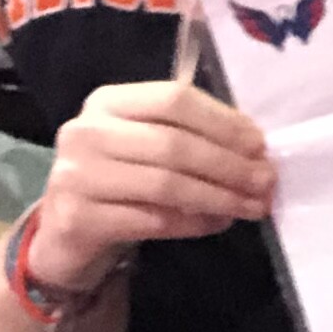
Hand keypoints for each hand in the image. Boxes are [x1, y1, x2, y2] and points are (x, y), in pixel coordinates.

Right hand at [36, 81, 273, 288]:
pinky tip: (218, 223)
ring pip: (166, 184)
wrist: (66, 232)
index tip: (260, 145)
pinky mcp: (77, 219)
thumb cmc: (120, 179)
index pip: (175, 99)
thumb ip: (190, 137)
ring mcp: (76, 175)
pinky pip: (152, 220)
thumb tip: (255, 148)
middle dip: (229, 165)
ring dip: (219, 196)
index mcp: (108, 101)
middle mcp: (87, 132)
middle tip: (266, 182)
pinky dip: (193, 222)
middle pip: (174, 144)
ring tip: (252, 207)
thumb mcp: (146, 145)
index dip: (223, 121)